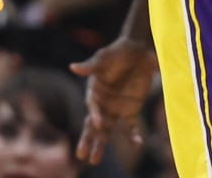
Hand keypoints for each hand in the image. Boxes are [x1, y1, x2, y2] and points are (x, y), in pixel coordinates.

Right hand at [70, 37, 157, 163]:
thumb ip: (91, 65)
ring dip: (102, 144)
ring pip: (107, 131)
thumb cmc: (118, 52)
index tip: (99, 123)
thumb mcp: (104, 57)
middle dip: (88, 139)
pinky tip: (137, 143)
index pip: (93, 106)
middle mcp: (102, 104)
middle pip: (94, 124)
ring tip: (94, 160)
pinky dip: (133, 136)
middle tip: (81, 156)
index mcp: (94, 91)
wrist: (138, 50)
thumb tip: (73, 67)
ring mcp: (116, 109)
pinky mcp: (131, 111)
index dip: (96, 114)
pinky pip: (130, 127)